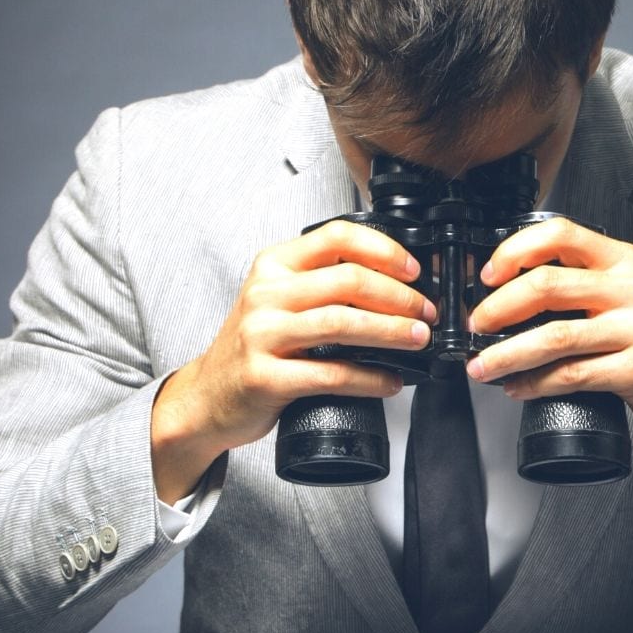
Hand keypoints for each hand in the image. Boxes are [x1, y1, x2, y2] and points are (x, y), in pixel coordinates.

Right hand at [153, 220, 435, 482]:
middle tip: (425, 313)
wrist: (207, 396)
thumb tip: (392, 282)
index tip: (414, 270)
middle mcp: (265, 294)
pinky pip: (331, 374)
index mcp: (272, 266)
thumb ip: (320, 283)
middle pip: (348, 280)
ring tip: (418, 340)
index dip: (384, 249)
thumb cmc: (252, 348)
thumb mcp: (276, 300)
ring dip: (392, 332)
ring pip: (343, 323)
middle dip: (399, 296)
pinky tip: (390, 381)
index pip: (336, 236)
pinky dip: (370, 378)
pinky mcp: (267, 378)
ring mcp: (262, 336)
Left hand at [464, 219, 632, 480]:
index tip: (487, 274)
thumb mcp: (628, 298)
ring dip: (506, 354)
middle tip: (476, 325)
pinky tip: (518, 388)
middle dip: (497, 308)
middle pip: (546, 286)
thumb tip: (510, 294)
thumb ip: (582, 286)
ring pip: (552, 336)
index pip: (560, 234)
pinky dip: (534, 384)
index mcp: (624, 261)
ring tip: (483, 366)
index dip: (515, 251)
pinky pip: (570, 374)